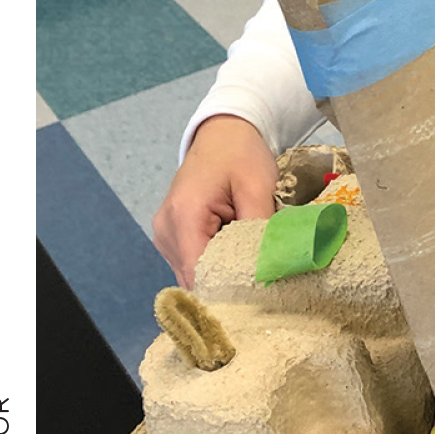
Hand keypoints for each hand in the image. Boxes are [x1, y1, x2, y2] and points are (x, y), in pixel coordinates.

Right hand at [152, 115, 277, 288]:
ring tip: (253, 269)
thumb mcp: (257, 188)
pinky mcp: (173, 236)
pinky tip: (238, 256)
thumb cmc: (240, 154)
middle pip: (195, 279)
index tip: (257, 301)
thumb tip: (269, 271)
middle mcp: (166, 231)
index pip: (198, 276)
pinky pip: (194, 262)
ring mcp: (166, 235)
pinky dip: (216, 264)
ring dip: (222, 275)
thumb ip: (260, 231)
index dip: (226, 293)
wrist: (224, 132)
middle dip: (227, 287)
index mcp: (182, 218)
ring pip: (194, 275)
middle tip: (263, 289)